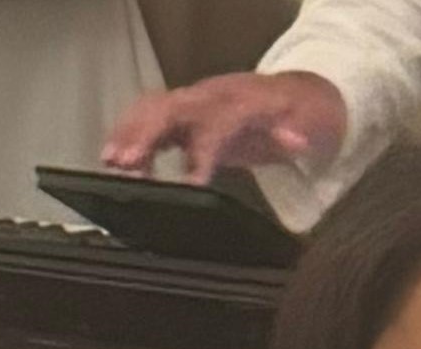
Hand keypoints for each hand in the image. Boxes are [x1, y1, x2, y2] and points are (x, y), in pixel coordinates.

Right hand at [100, 72, 348, 183]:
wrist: (297, 93)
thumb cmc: (300, 114)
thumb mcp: (310, 125)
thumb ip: (299, 134)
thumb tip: (297, 141)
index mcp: (243, 102)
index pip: (216, 123)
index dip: (202, 152)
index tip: (191, 183)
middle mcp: (212, 96)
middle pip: (171, 109)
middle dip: (145, 133)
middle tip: (123, 163)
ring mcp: (195, 101)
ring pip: (153, 109)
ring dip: (129, 133)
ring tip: (110, 162)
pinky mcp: (185, 114)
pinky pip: (151, 118)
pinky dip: (130, 135)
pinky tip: (116, 159)